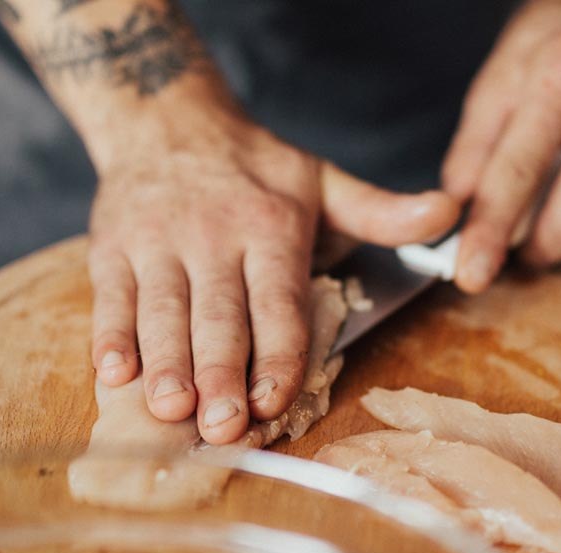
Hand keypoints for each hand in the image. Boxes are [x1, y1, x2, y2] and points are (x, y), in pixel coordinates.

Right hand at [87, 93, 458, 444]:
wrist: (165, 118)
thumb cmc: (253, 168)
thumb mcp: (323, 182)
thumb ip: (382, 212)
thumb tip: (450, 212)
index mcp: (270, 227)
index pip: (277, 301)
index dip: (276, 353)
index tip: (273, 400)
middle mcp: (213, 236)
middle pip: (218, 315)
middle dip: (220, 373)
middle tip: (223, 425)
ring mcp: (157, 243)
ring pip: (163, 311)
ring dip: (165, 363)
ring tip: (170, 410)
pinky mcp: (112, 248)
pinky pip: (111, 297)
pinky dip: (110, 334)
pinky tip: (113, 373)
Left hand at [442, 0, 560, 291]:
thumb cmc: (551, 44)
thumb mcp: (497, 77)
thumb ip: (473, 148)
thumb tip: (457, 214)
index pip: (519, 170)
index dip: (491, 230)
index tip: (470, 274)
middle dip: (534, 252)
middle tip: (505, 258)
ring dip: (558, 244)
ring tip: (532, 232)